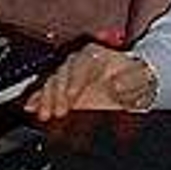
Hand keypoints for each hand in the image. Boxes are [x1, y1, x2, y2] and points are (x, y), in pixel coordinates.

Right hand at [25, 42, 155, 120]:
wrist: (133, 85)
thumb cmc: (136, 78)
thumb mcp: (139, 78)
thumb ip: (129, 81)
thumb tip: (117, 85)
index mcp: (96, 54)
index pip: (80, 63)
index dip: (74, 80)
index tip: (72, 96)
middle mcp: (79, 62)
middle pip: (62, 73)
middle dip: (57, 93)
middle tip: (58, 111)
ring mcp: (70, 75)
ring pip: (52, 83)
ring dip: (46, 99)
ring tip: (45, 114)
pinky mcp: (64, 89)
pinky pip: (47, 91)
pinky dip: (38, 98)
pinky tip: (31, 106)